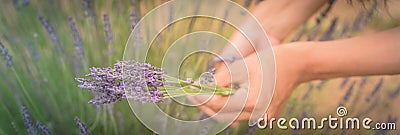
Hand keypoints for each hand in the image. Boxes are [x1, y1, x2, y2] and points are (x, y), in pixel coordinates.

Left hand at [189, 44, 308, 125]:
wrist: (297, 64)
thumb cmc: (271, 61)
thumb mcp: (243, 65)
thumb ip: (222, 78)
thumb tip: (204, 87)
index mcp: (252, 101)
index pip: (219, 105)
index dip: (202, 99)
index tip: (190, 93)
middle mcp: (258, 114)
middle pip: (224, 115)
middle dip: (207, 106)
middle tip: (193, 96)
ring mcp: (263, 117)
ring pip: (232, 117)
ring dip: (218, 108)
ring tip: (205, 96)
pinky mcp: (265, 115)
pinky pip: (242, 114)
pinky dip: (231, 108)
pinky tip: (223, 97)